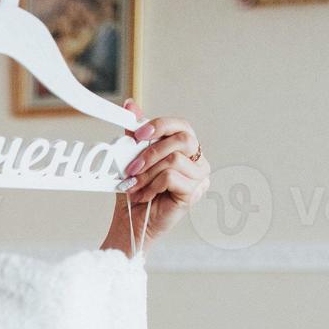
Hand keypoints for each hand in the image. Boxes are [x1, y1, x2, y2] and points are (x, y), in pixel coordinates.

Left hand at [113, 98, 210, 243]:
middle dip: (151, 152)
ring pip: (173, 160)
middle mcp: (198, 161)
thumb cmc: (134, 191)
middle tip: (131, 167)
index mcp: (186, 150)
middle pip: (182, 139)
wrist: (130, 223)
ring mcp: (199, 178)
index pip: (181, 126)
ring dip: (147, 173)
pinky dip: (151, 185)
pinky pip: (171, 177)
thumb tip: (130, 104)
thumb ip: (135, 133)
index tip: (138, 134)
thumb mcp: (131, 157)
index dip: (160, 125)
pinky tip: (144, 195)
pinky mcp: (194, 193)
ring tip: (134, 186)